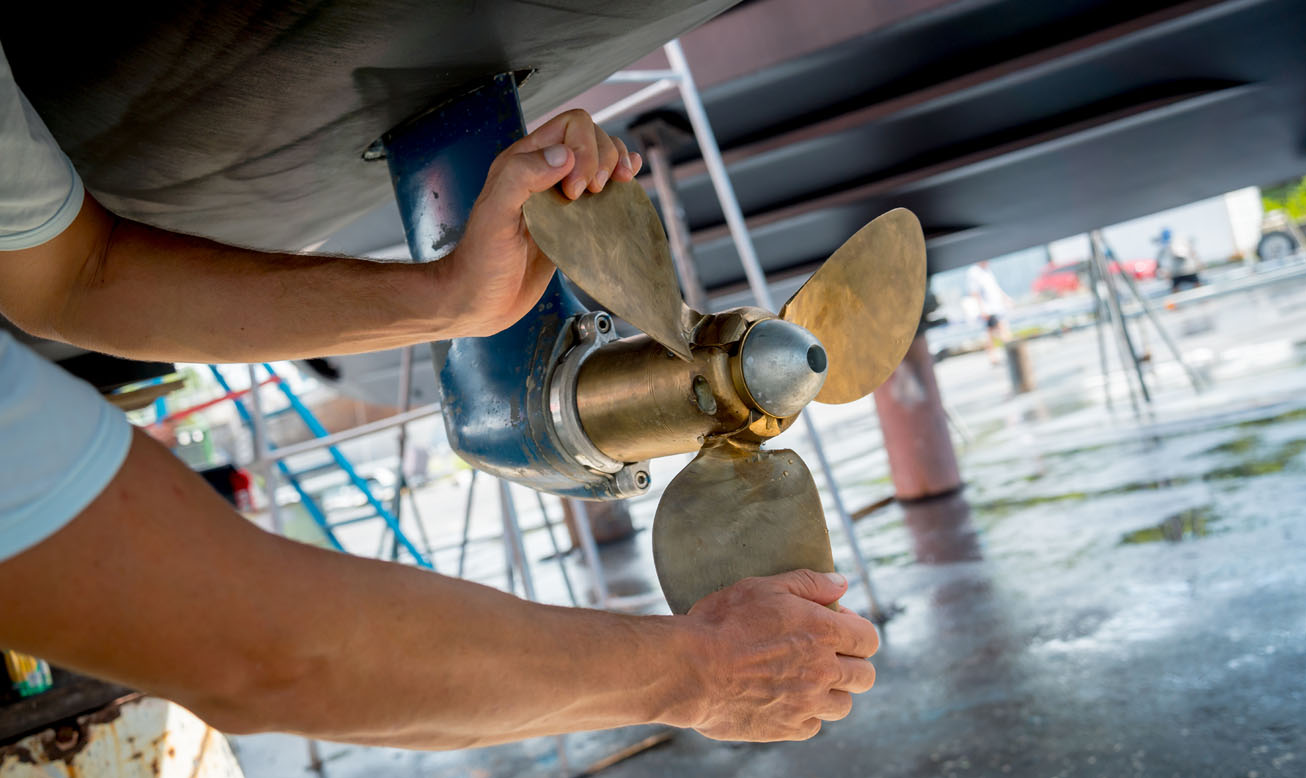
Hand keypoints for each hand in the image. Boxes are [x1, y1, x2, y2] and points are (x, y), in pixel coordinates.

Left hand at [437, 109, 642, 336]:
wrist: (481, 301)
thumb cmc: (480, 263)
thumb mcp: (494, 216)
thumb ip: (521, 177)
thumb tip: (563, 157)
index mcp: (522, 162)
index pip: (571, 126)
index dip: (584, 150)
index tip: (574, 190)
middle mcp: (542, 173)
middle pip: (591, 137)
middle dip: (604, 158)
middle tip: (592, 193)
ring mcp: (560, 196)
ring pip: (601, 159)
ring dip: (616, 166)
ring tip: (616, 187)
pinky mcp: (573, 220)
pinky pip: (603, 190)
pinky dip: (620, 182)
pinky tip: (626, 185)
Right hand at [672, 570, 879, 741]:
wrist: (690, 669)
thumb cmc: (722, 622)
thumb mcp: (763, 587)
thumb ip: (809, 583)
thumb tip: (842, 583)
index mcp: (822, 632)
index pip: (869, 639)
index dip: (857, 632)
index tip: (834, 628)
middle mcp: (823, 671)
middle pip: (865, 676)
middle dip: (852, 663)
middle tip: (826, 656)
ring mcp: (807, 703)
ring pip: (843, 705)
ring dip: (832, 692)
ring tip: (806, 680)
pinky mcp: (787, 728)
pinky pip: (813, 726)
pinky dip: (805, 715)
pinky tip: (784, 699)